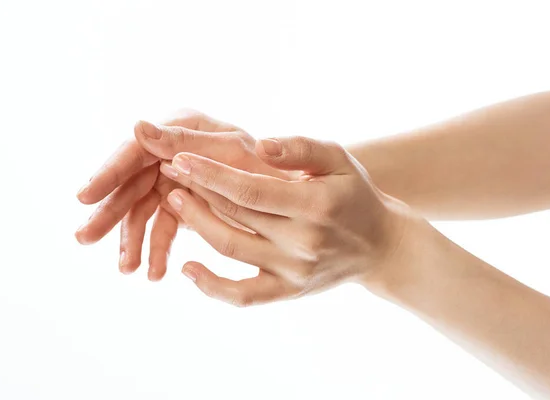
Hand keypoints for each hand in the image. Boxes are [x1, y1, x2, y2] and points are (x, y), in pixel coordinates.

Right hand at [75, 110, 287, 280]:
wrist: (296, 190)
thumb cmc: (269, 162)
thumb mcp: (233, 149)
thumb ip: (188, 139)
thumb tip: (137, 125)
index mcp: (182, 129)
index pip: (136, 150)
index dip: (109, 172)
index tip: (85, 197)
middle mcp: (173, 152)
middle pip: (131, 181)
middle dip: (110, 212)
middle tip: (84, 238)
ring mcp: (176, 178)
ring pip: (143, 209)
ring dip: (132, 239)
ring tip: (128, 269)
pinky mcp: (183, 204)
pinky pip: (162, 227)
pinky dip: (157, 249)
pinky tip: (154, 272)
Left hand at [159, 136, 414, 305]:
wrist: (380, 245)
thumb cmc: (353, 194)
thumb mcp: (338, 159)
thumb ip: (300, 148)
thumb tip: (259, 146)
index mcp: (316, 205)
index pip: (250, 189)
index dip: (210, 174)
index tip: (179, 157)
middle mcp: (303, 242)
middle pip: (234, 215)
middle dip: (197, 188)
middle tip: (170, 168)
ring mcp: (294, 271)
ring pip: (230, 248)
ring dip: (196, 224)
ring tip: (173, 199)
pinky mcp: (289, 291)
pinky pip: (242, 295)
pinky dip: (211, 285)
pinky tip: (187, 268)